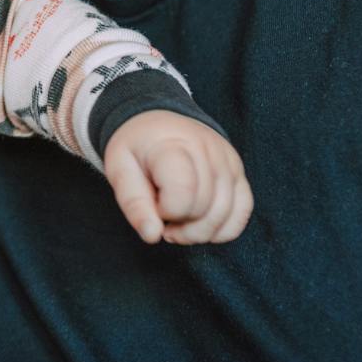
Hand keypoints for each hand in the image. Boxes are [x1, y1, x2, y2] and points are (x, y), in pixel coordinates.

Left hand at [103, 110, 253, 244]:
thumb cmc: (137, 150)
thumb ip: (133, 204)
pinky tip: (199, 223)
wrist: (157, 125)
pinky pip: (242, 213)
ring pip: (225, 216)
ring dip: (198, 232)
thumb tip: (152, 236)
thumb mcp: (119, 170)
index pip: (183, 194)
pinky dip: (222, 229)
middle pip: (204, 210)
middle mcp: (208, 150)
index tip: (152, 202)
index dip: (165, 211)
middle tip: (160, 214)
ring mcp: (228, 161)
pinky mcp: (238, 173)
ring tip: (177, 220)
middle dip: (179, 225)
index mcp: (173, 145)